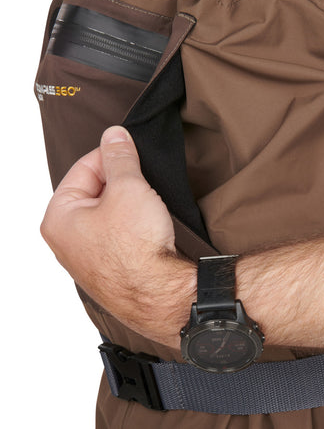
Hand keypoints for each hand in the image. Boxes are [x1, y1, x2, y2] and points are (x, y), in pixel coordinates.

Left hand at [41, 126, 195, 348]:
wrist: (158, 294)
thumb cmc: (136, 249)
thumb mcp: (128, 188)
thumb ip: (120, 157)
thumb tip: (115, 135)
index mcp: (58, 218)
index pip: (83, 169)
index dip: (111, 154)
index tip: (131, 149)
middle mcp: (67, 240)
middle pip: (94, 191)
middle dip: (120, 181)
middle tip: (144, 178)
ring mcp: (89, 257)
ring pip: (109, 214)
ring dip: (128, 203)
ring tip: (148, 203)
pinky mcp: (110, 268)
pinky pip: (119, 235)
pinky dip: (133, 224)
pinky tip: (148, 225)